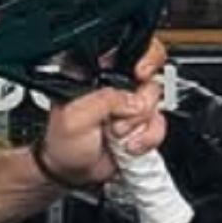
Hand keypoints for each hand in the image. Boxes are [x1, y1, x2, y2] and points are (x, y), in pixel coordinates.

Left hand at [37, 39, 169, 186]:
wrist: (71, 173)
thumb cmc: (62, 144)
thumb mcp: (74, 117)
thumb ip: (104, 101)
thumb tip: (133, 100)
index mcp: (95, 73)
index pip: (128, 49)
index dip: (144, 58)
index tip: (140, 74)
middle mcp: (116, 85)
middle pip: (152, 75)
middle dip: (141, 100)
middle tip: (123, 114)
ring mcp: (131, 105)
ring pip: (157, 103)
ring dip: (138, 124)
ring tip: (114, 134)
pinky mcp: (142, 124)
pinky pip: (160, 125)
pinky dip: (147, 138)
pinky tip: (126, 145)